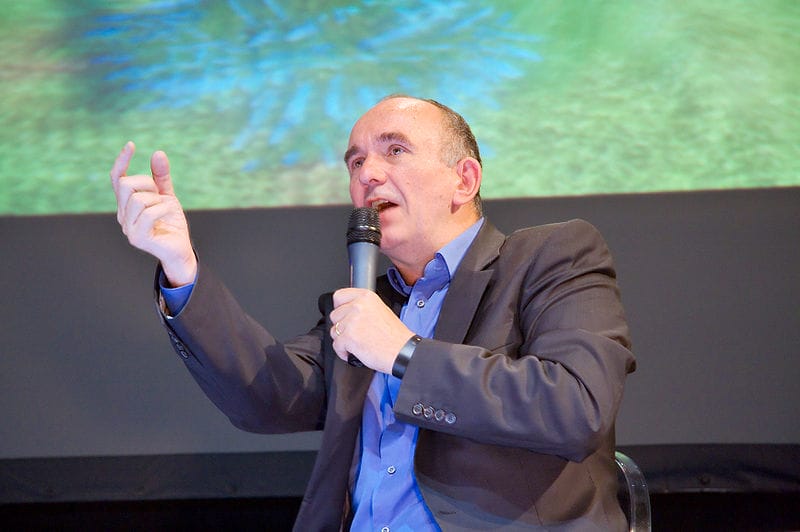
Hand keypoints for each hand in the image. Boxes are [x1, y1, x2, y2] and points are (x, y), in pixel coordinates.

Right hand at [110, 141, 196, 285]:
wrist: (181, 250)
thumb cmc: (171, 223)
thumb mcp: (167, 195)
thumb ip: (161, 177)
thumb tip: (157, 152)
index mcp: (126, 204)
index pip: (117, 178)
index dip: (121, 161)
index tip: (132, 145)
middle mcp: (122, 215)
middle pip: (126, 185)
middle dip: (148, 184)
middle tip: (160, 196)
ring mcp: (128, 228)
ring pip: (138, 199)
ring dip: (158, 200)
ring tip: (166, 209)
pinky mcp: (137, 238)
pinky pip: (149, 213)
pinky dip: (163, 210)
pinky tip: (168, 216)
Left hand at [329, 288, 413, 373]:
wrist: (402, 351)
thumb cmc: (395, 336)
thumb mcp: (381, 310)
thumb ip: (363, 307)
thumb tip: (348, 310)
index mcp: (366, 297)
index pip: (339, 296)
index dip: (340, 308)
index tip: (343, 315)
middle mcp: (358, 306)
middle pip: (334, 315)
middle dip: (342, 327)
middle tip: (355, 333)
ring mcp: (352, 321)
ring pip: (334, 331)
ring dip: (343, 340)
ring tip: (358, 343)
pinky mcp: (348, 337)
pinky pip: (336, 345)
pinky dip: (344, 352)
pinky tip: (355, 352)